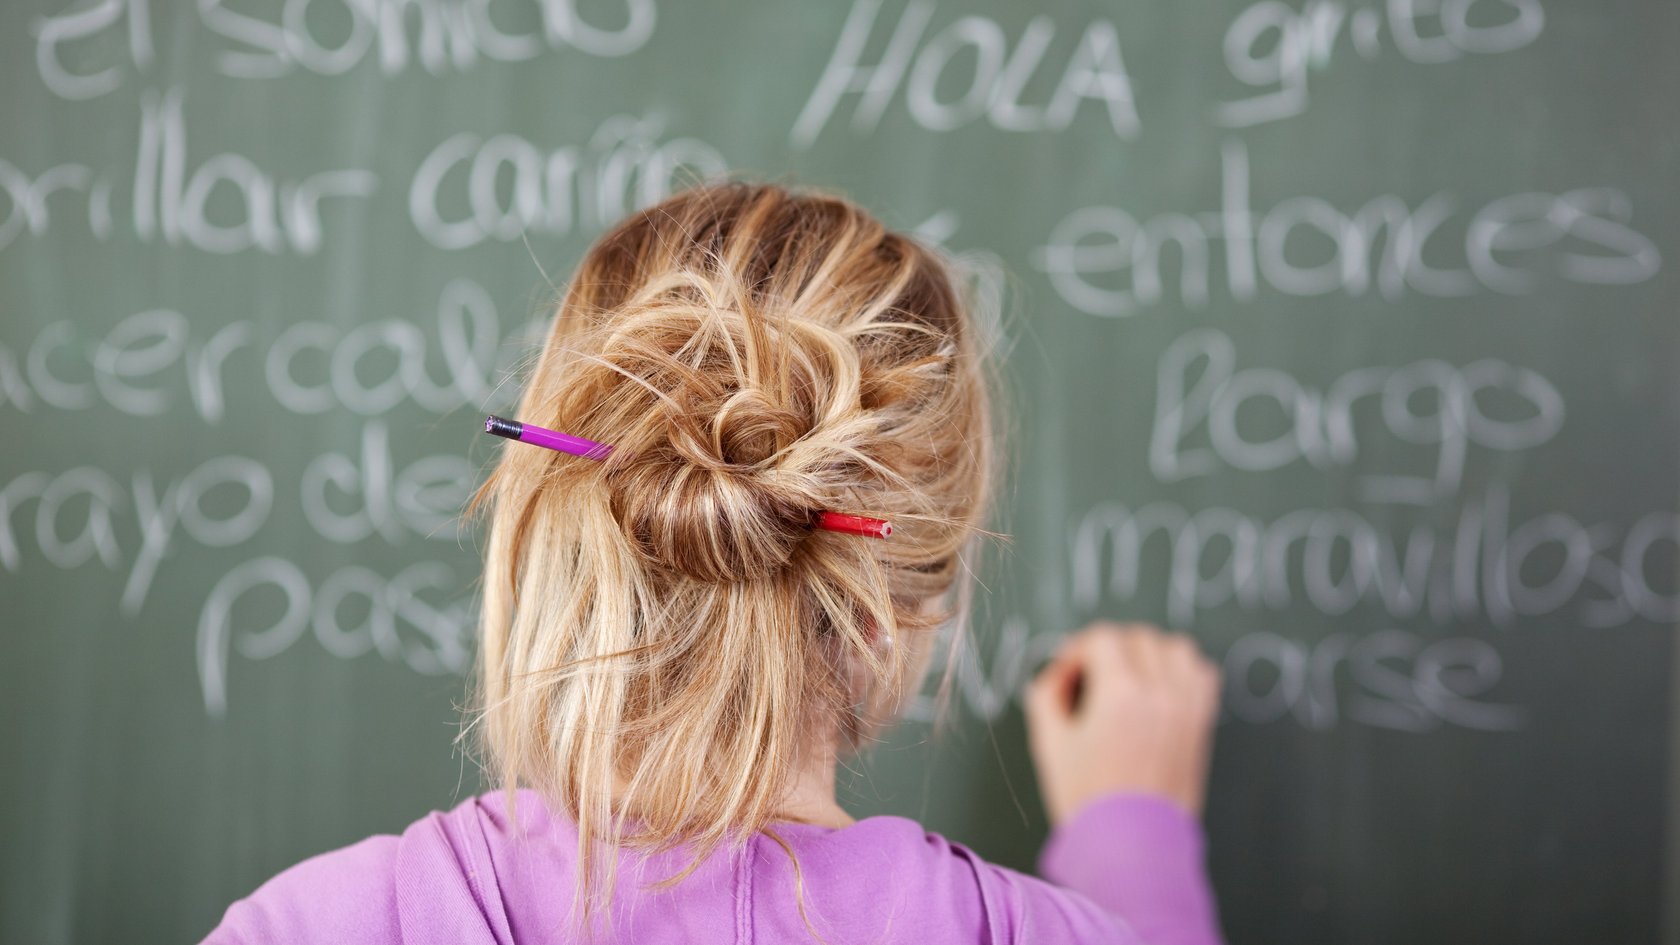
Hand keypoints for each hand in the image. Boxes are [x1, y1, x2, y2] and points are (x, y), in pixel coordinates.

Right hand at [1025, 622, 1221, 825]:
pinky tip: (1160, 690)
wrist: (1131, 843)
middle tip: (1092, 678)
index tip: (1069, 673)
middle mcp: (1160, 692)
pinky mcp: (1201, 722)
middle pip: (1137, 636)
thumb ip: (1046, 693)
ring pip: (1175, 647)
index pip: (1101, 637)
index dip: (1077, 650)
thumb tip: (1059, 672)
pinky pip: (1202, 673)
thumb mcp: (1049, 742)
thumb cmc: (1088, 798)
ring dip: (1149, 652)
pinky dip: (1182, 670)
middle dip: (1109, 649)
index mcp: (1121, 692)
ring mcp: (1187, 706)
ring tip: (1129, 678)